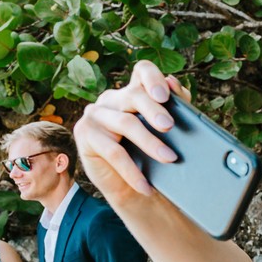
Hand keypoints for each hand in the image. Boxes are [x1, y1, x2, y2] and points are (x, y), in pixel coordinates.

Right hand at [73, 60, 190, 199]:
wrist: (134, 189)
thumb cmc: (153, 158)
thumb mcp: (169, 134)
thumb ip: (176, 108)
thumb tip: (174, 83)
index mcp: (134, 93)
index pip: (142, 71)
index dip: (152, 77)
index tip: (165, 95)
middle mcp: (113, 99)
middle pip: (134, 96)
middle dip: (154, 111)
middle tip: (170, 127)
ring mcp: (95, 114)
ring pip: (125, 124)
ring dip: (150, 143)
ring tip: (170, 158)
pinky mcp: (84, 134)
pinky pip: (112, 152)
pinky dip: (132, 171)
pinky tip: (146, 185)